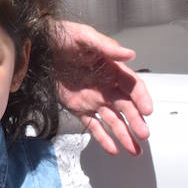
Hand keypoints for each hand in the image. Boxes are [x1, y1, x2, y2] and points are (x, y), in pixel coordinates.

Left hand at [52, 20, 151, 155]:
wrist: (39, 46)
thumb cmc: (64, 37)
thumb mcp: (85, 37)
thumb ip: (107, 47)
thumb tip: (130, 53)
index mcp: (112, 69)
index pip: (132, 86)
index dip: (142, 98)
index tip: (147, 110)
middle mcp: (106, 87)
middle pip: (126, 106)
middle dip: (136, 121)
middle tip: (144, 134)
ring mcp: (93, 99)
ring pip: (113, 120)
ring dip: (125, 134)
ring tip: (134, 150)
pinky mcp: (78, 108)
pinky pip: (93, 125)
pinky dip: (103, 138)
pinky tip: (113, 150)